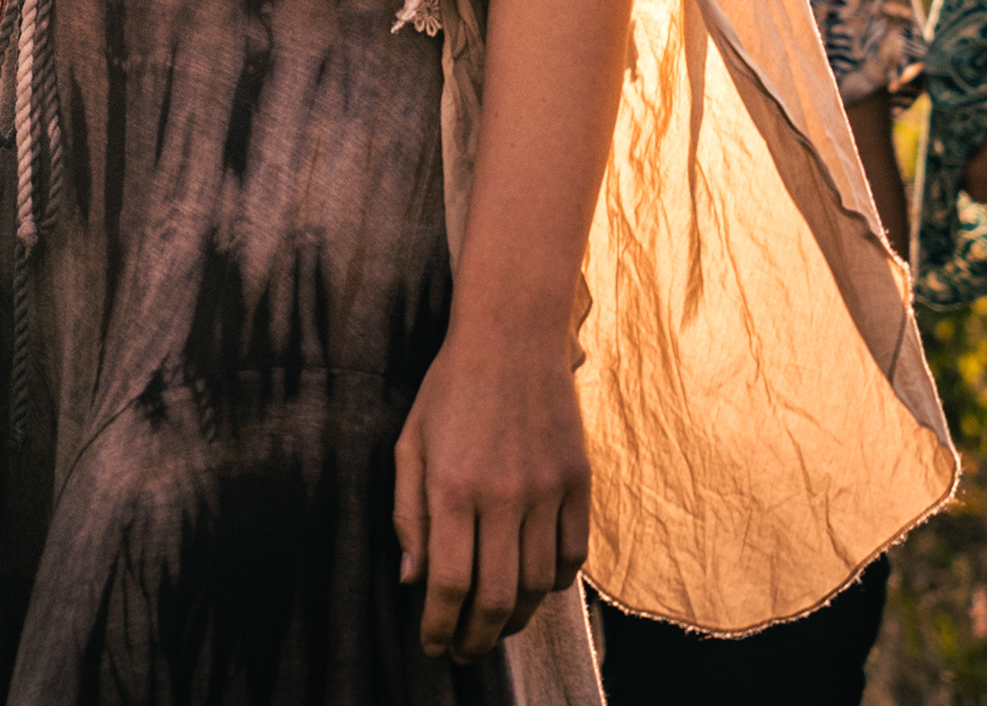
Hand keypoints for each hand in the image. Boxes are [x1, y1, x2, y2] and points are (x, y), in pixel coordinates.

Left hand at [392, 313, 589, 661]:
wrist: (513, 335)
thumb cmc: (450, 389)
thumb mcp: (409, 444)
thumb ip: (406, 515)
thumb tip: (412, 583)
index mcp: (452, 487)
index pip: (448, 583)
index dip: (439, 628)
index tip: (432, 646)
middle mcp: (503, 495)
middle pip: (498, 597)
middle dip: (476, 637)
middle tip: (464, 651)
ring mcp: (547, 490)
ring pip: (539, 584)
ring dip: (517, 617)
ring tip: (496, 624)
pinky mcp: (579, 483)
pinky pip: (573, 555)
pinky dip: (556, 582)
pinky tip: (536, 586)